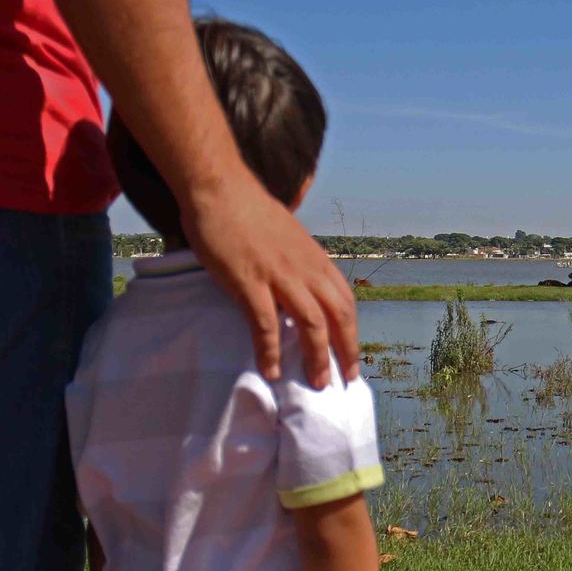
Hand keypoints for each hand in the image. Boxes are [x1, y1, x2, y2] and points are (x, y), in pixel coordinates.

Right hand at [181, 170, 358, 386]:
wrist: (219, 187)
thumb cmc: (248, 210)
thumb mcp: (287, 236)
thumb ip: (297, 261)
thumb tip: (299, 284)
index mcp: (315, 258)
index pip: (346, 301)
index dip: (352, 332)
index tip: (352, 358)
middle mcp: (305, 268)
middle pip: (338, 316)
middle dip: (345, 351)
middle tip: (344, 380)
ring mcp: (279, 275)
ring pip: (311, 324)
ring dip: (317, 357)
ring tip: (316, 383)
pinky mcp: (249, 280)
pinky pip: (265, 324)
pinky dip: (270, 350)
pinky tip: (271, 370)